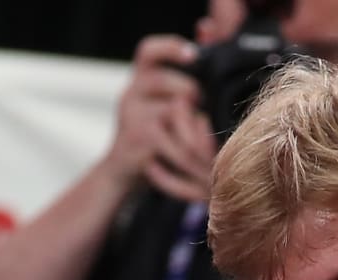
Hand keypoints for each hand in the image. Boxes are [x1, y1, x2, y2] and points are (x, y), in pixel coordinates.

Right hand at [103, 34, 216, 201]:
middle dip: (191, 93)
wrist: (122, 174)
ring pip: (173, 112)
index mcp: (142, 82)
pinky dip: (195, 157)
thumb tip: (212, 84)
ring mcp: (132, 115)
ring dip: (199, 133)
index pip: (148, 52)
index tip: (193, 55)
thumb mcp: (168, 115)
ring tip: (215, 151)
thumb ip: (186, 99)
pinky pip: (174, 143)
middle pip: (164, 80)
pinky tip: (206, 167)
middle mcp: (132, 93)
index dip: (169, 48)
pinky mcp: (137, 140)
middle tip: (205, 114)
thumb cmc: (155, 143)